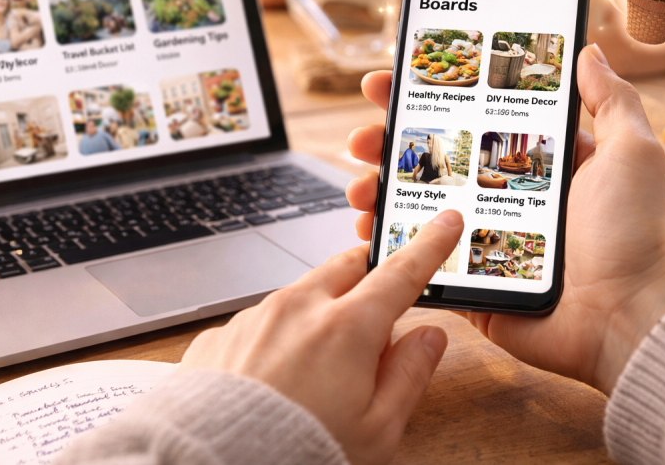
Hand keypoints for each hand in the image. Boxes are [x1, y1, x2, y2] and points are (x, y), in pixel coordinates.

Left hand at [179, 210, 464, 464]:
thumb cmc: (296, 457)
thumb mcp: (377, 430)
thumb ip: (408, 375)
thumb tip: (429, 338)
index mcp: (346, 328)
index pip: (401, 272)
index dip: (428, 245)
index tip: (443, 223)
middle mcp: (298, 308)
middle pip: (347, 267)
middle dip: (369, 275)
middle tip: (378, 309)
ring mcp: (254, 317)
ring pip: (302, 294)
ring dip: (321, 310)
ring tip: (319, 367)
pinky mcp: (221, 335)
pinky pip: (262, 320)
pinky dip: (279, 336)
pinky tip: (276, 378)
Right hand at [346, 45, 664, 394]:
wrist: (629, 318)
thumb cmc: (633, 234)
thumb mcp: (630, 152)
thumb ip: (608, 100)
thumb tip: (588, 52)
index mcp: (535, 163)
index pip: (471, 119)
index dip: (430, 98)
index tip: (393, 81)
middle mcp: (504, 196)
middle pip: (434, 161)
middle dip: (390, 143)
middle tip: (362, 136)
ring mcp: (482, 239)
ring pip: (418, 207)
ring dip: (381, 190)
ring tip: (360, 186)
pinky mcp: (471, 281)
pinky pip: (419, 259)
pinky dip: (390, 243)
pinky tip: (370, 228)